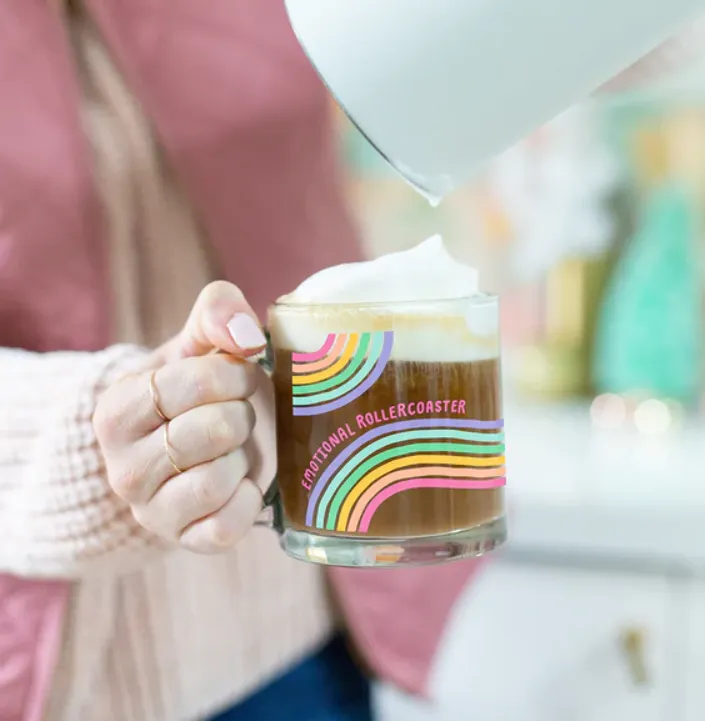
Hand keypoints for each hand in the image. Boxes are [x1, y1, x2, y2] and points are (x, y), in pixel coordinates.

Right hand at [94, 281, 276, 553]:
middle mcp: (123, 467)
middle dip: (240, 415)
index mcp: (118, 410)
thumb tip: (246, 335)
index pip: (194, 383)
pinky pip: (228, 525)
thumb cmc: (196, 391)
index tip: (237, 375)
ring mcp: (151, 510)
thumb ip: (217, 313)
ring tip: (230, 448)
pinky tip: (239, 481)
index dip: (233, 374)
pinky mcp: (184, 539)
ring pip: (219, 479)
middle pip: (214, 430)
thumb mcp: (197, 344)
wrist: (188, 446)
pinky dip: (248, 500)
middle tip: (234, 414)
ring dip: (242, 457)